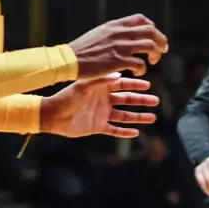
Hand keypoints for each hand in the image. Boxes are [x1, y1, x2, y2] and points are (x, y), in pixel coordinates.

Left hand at [40, 74, 158, 138]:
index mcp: (101, 88)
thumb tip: (119, 74)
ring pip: (125, 116)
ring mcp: (102, 114)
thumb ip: (101, 80)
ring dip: (138, 117)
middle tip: (156, 101)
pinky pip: (115, 130)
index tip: (148, 85)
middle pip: (127, 100)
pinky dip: (125, 132)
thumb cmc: (66, 97)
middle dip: (141, 101)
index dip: (135, 85)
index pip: (122, 85)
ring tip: (152, 118)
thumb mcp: (84, 86)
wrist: (52, 115)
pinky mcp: (98, 127)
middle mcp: (104, 100)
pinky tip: (136, 133)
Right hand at [70, 14, 167, 77]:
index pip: (141, 19)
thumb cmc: (82, 50)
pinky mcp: (118, 62)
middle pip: (151, 32)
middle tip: (162, 50)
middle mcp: (119, 33)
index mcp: (115, 25)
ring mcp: (119, 47)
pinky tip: (138, 72)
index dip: (152, 28)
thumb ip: (114, 33)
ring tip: (153, 62)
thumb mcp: (99, 34)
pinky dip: (143, 69)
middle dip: (161, 41)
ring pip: (149, 46)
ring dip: (155, 55)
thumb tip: (127, 34)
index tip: (154, 37)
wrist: (68, 60)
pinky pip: (140, 64)